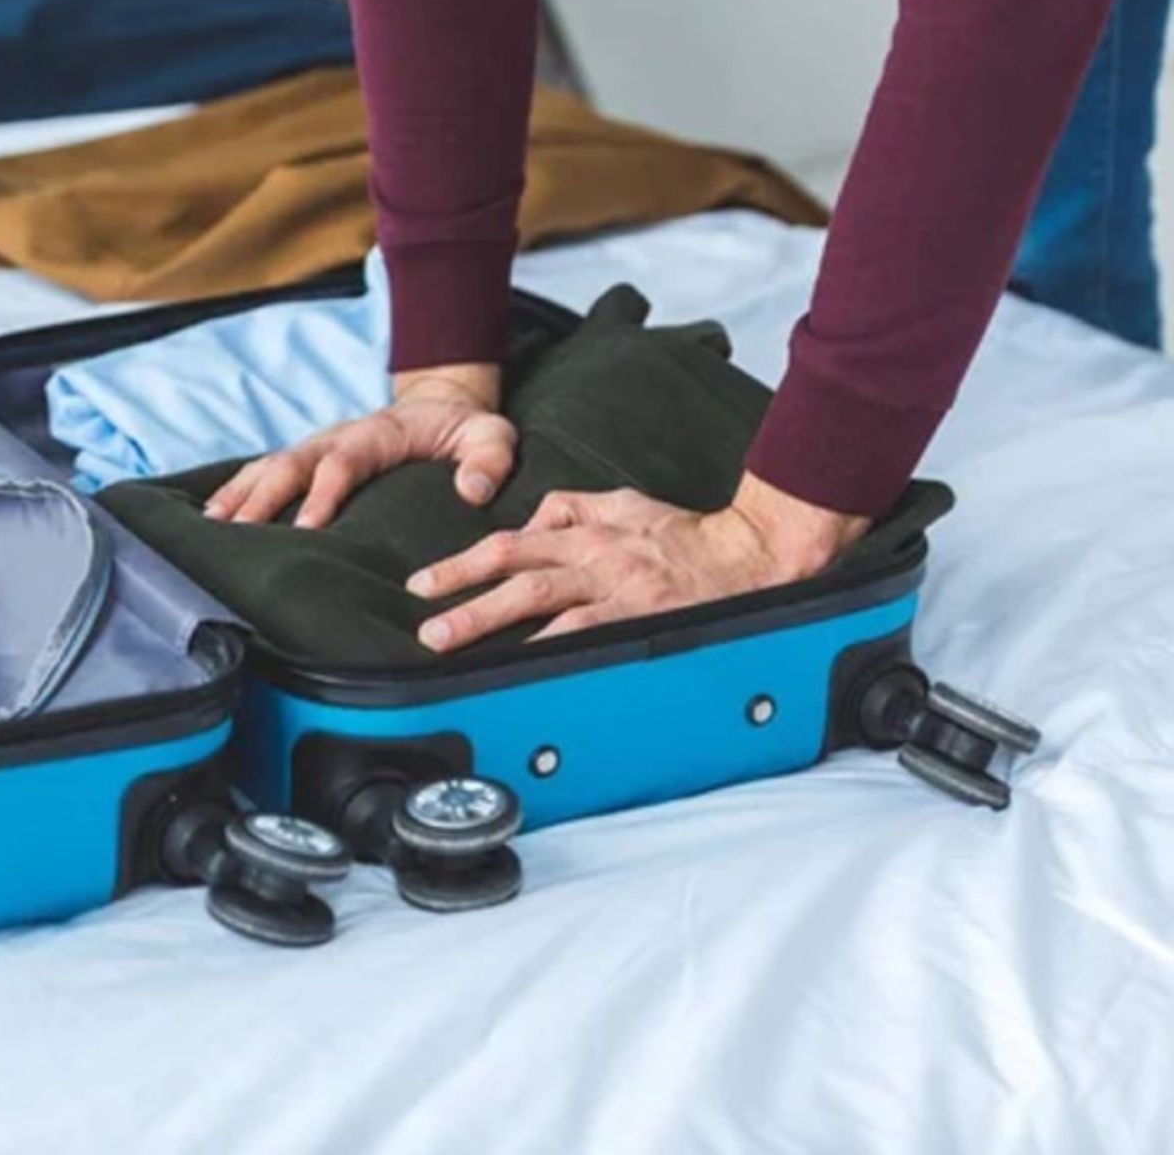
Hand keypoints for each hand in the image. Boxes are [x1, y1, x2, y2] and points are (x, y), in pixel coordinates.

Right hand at [203, 363, 515, 528]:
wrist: (442, 405)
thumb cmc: (466, 429)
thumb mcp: (493, 436)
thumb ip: (489, 460)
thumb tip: (472, 490)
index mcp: (378, 433)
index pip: (343, 462)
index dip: (323, 493)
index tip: (308, 528)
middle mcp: (338, 438)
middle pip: (292, 464)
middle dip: (263, 498)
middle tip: (238, 532)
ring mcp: (319, 448)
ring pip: (270, 467)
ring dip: (240, 494)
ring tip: (211, 526)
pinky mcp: (309, 461)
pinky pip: (265, 473)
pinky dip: (237, 491)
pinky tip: (213, 518)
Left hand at [407, 473, 871, 650]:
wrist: (749, 556)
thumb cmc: (686, 535)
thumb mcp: (623, 502)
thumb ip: (573, 507)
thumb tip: (531, 519)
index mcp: (587, 531)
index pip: (510, 545)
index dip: (463, 564)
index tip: (423, 584)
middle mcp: (595, 558)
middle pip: (515, 576)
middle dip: (463, 601)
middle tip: (425, 628)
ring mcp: (617, 592)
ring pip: (542, 608)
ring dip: (492, 627)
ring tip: (452, 646)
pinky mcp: (640, 620)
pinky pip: (586, 638)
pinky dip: (550, 653)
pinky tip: (521, 671)